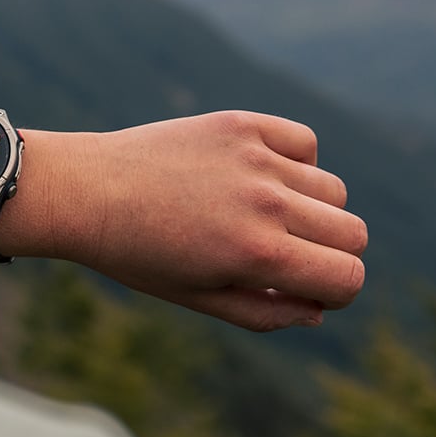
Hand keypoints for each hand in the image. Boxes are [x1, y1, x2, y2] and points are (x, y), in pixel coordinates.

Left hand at [5, 112, 367, 330]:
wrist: (83, 192)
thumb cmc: (135, 253)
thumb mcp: (197, 297)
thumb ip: (265, 312)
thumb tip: (318, 308)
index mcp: (256, 256)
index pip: (348, 277)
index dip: (335, 291)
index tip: (305, 288)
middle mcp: (264, 204)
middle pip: (351, 233)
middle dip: (328, 253)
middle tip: (284, 254)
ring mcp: (254, 159)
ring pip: (332, 190)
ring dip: (311, 209)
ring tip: (260, 215)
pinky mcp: (238, 124)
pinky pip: (305, 142)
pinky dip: (296, 161)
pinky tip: (260, 175)